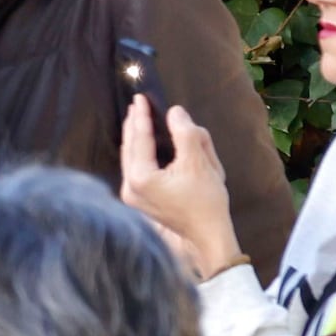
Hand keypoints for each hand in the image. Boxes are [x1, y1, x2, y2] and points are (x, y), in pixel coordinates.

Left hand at [118, 95, 247, 281]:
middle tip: (137, 105)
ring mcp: (131, 196)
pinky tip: (144, 143)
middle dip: (135, 125)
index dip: (142, 117)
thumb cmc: (206, 202)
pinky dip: (140, 153)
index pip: (139, 139)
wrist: (207, 237)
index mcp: (140, 178)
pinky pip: (135, 169)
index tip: (140, 98)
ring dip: (136, 138)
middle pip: (129, 148)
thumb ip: (186, 135)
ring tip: (138, 119)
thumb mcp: (200, 164)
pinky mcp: (139, 201)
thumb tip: (175, 112)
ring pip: (130, 159)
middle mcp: (129, 187)